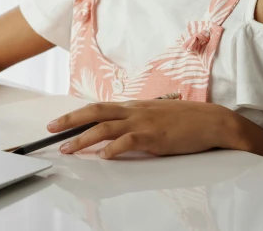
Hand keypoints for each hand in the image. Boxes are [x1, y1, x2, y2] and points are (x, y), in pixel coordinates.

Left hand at [47, 100, 239, 158]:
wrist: (212, 121)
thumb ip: (135, 121)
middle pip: (94, 111)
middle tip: (50, 129)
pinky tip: (103, 156)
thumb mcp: (155, 116)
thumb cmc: (186, 121)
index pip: (98, 108)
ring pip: (105, 127)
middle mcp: (134, 110)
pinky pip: (129, 141)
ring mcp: (143, 122)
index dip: (76, 115)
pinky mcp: (154, 136)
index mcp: (133, 106)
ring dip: (84, 138)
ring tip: (68, 148)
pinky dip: (114, 149)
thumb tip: (117, 133)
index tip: (59, 122)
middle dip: (70, 121)